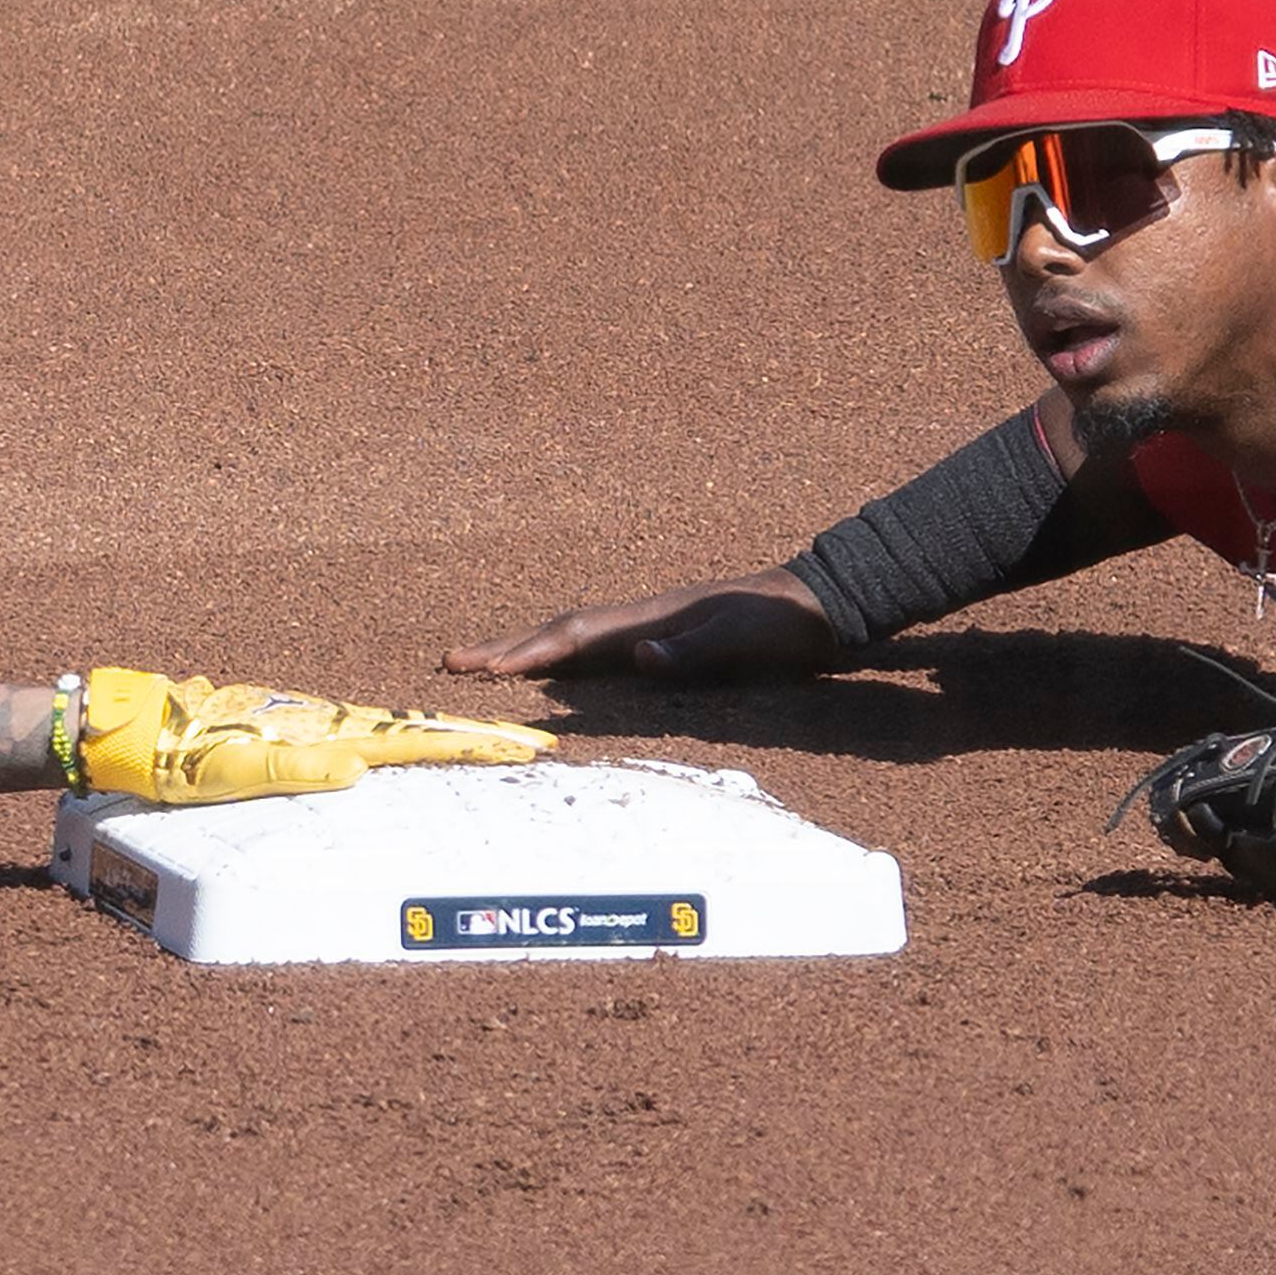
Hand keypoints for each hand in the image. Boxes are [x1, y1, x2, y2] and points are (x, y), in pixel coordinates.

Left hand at [75, 669, 547, 804]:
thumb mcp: (236, 770)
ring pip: (390, 732)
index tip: (517, 747)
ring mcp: (308, 727)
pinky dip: (399, 742)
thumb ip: (295, 769)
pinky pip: (361, 738)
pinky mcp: (290, 734)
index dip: (466, 745)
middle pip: (412, 730)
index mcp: (322, 734)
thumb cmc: (179, 758)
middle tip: (525, 744)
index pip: (410, 740)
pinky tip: (404, 745)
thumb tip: (356, 769)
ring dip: (440, 740)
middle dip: (471, 739)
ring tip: (485, 746)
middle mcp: (323, 725)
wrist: (135, 734)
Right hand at [443, 569, 839, 681]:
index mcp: (651, 617)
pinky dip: (564, 658)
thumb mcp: (743, 641)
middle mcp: (642, 618)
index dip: (526, 653)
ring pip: (575, 639)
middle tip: (453, 663)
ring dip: (528, 652)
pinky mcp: (667, 638)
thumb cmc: (784, 626)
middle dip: (506, 649)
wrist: (823, 604)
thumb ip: (692, 650)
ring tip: (487, 665)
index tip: (479, 668)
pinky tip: (559, 670)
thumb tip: (637, 655)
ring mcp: (652, 625)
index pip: (575, 636)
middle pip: (560, 633)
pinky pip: (599, 649)